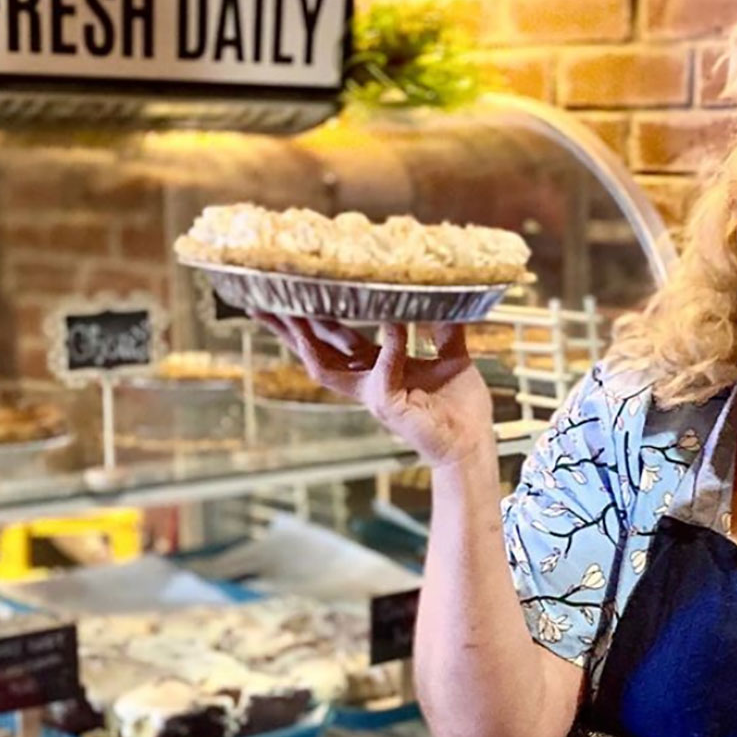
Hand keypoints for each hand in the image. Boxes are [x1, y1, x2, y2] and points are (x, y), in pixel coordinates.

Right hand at [252, 314, 494, 467]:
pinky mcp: (387, 404)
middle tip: (263, 302)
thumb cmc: (461, 407)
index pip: (336, 340)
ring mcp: (372, 394)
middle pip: (316, 351)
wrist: (473, 441)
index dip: (314, 320)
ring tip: (292, 313)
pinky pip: (383, 369)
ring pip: (325, 366)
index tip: (295, 296)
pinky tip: (394, 321)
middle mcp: (367, 381)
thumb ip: (445, 328)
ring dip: (306, 340)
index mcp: (377, 367)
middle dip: (288, 329)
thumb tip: (444, 295)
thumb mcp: (452, 357)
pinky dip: (390, 343)